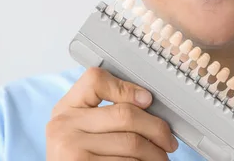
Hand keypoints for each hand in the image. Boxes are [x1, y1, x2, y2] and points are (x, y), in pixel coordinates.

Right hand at [46, 67, 177, 159]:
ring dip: (155, 153)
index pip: (95, 80)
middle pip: (125, 114)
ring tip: (161, 157)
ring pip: (132, 143)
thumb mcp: (83, 128)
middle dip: (156, 129)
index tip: (148, 100)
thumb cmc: (80, 154)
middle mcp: (64, 124)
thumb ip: (106, 112)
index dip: (127, 88)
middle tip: (168, 141)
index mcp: (67, 107)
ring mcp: (71, 148)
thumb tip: (148, 103)